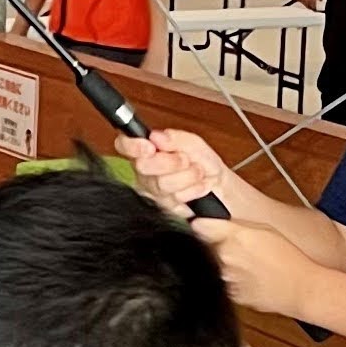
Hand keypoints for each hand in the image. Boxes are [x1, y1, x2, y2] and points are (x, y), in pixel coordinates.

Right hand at [126, 126, 264, 221]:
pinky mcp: (163, 210)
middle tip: (185, 160)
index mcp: (148, 152)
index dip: (132, 145)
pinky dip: (191, 192)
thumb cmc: (205, 165)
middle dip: (170, 162)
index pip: (125, 145)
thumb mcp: (194, 144)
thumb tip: (156, 136)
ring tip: (198, 175)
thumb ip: (175, 138)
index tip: (149, 147)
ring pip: (161, 184)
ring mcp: (152, 193)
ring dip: (187, 177)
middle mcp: (146, 173)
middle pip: (144, 166)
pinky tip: (198, 189)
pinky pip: (173, 201)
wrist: (221, 189)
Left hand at [192, 219, 328, 317]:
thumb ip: (231, 225)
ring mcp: (226, 279)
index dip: (204, 227)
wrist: (301, 288)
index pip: (200, 228)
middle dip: (221, 247)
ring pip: (218, 267)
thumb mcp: (265, 229)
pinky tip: (254, 278)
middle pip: (209, 249)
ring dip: (229, 265)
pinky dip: (236, 280)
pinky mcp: (231, 295)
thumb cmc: (289, 258)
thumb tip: (201, 223)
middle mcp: (225, 259)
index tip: (206, 228)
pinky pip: (227, 284)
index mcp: (232, 238)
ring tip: (254, 266)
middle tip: (245, 250)